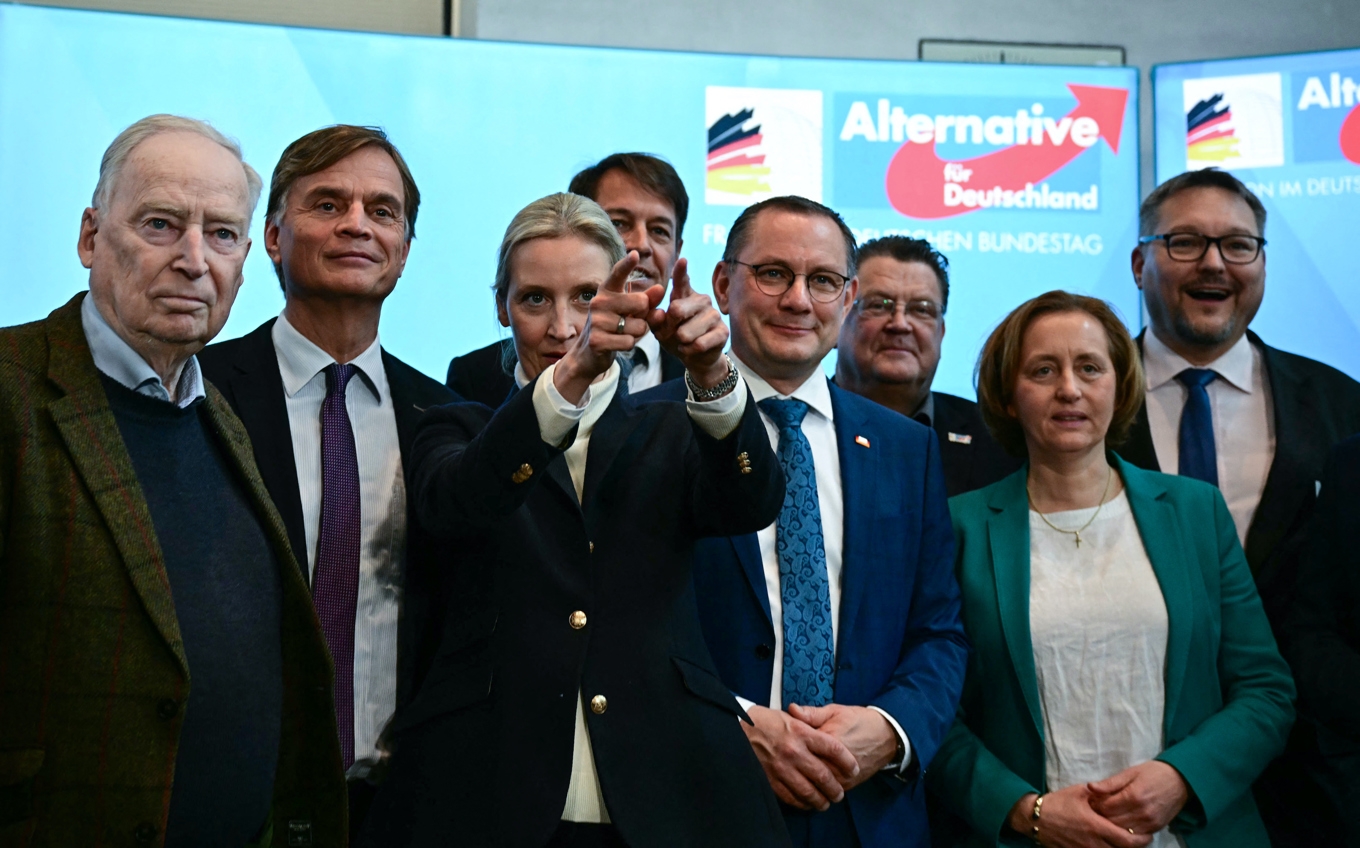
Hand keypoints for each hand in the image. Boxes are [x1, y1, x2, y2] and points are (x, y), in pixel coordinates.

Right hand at [554, 251, 662, 403]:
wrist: (589, 353)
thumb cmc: (614, 327)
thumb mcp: (630, 311)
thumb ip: (647, 300)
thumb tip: (661, 288)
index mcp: (607, 291)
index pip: (618, 274)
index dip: (627, 264)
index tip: (636, 254)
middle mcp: (599, 302)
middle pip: (641, 304)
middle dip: (644, 316)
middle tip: (629, 322)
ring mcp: (597, 321)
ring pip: (638, 326)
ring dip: (637, 334)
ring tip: (622, 334)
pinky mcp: (597, 340)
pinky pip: (629, 341)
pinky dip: (628, 345)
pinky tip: (616, 344)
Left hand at [648, 258, 729, 388]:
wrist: (695, 358)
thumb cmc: (675, 337)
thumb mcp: (659, 328)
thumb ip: (654, 319)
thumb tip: (658, 313)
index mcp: (684, 295)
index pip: (681, 281)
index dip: (681, 271)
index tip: (682, 260)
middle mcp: (702, 300)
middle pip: (677, 310)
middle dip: (668, 327)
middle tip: (671, 333)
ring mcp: (714, 315)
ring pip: (686, 332)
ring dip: (679, 342)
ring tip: (683, 342)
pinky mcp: (722, 332)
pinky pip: (698, 344)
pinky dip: (689, 350)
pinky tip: (691, 349)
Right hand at [741, 704, 858, 810]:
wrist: (737, 728)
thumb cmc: (765, 721)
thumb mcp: (790, 716)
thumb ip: (811, 725)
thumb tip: (830, 735)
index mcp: (801, 732)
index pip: (834, 749)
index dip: (848, 762)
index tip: (854, 769)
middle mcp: (793, 751)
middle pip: (824, 775)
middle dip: (836, 788)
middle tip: (840, 793)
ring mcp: (782, 767)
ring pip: (809, 791)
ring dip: (821, 800)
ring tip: (826, 802)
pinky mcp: (770, 779)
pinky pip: (791, 797)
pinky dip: (802, 803)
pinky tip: (807, 803)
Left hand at [788, 703, 896, 791]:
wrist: (886, 736)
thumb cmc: (859, 721)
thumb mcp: (835, 711)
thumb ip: (812, 713)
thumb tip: (791, 709)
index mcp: (830, 741)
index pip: (802, 749)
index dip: (788, 748)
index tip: (778, 743)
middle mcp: (836, 763)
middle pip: (807, 771)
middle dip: (792, 767)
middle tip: (780, 761)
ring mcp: (843, 777)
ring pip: (817, 785)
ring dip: (803, 781)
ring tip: (790, 774)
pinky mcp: (849, 784)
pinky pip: (828, 791)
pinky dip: (816, 789)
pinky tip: (805, 784)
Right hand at [1006, 786, 1150, 847]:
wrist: (1036, 819)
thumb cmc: (1058, 803)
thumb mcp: (1080, 793)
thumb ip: (1101, 793)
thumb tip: (1117, 792)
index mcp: (1097, 826)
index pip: (1127, 840)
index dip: (1141, 840)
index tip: (1147, 834)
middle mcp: (1094, 843)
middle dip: (1134, 845)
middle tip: (1140, 838)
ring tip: (1124, 840)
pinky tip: (1108, 844)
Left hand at [1088, 761, 1189, 836]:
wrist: (1181, 780)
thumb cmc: (1152, 773)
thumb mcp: (1130, 772)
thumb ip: (1110, 783)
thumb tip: (1090, 787)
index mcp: (1133, 796)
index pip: (1106, 808)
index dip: (1095, 804)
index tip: (1092, 800)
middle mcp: (1142, 812)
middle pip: (1112, 822)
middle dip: (1101, 816)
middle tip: (1097, 809)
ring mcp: (1150, 823)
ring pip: (1122, 831)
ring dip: (1112, 825)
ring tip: (1108, 815)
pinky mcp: (1155, 829)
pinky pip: (1135, 836)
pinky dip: (1126, 831)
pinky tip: (1121, 822)